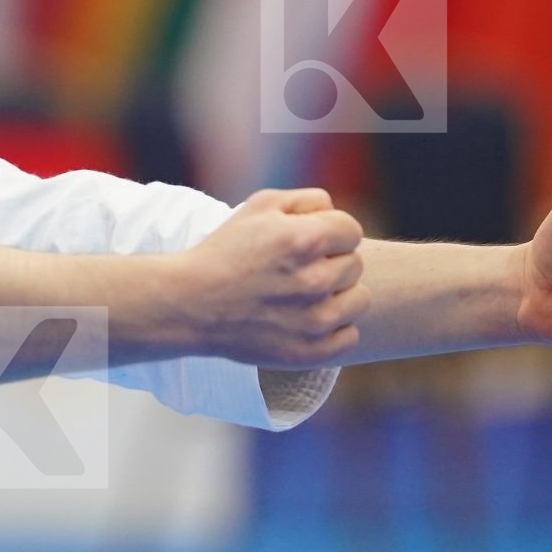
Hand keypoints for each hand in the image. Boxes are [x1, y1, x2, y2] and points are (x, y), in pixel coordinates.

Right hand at [177, 187, 368, 368]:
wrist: (192, 304)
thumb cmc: (225, 250)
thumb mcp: (259, 205)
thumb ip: (306, 200)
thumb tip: (334, 212)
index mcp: (305, 239)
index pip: (352, 230)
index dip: (331, 232)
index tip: (310, 242)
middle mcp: (315, 280)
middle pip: (355, 264)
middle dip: (332, 262)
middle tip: (300, 269)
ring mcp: (316, 320)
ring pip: (359, 300)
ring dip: (339, 295)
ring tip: (306, 294)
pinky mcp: (312, 351)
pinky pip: (350, 334)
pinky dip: (334, 328)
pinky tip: (307, 319)